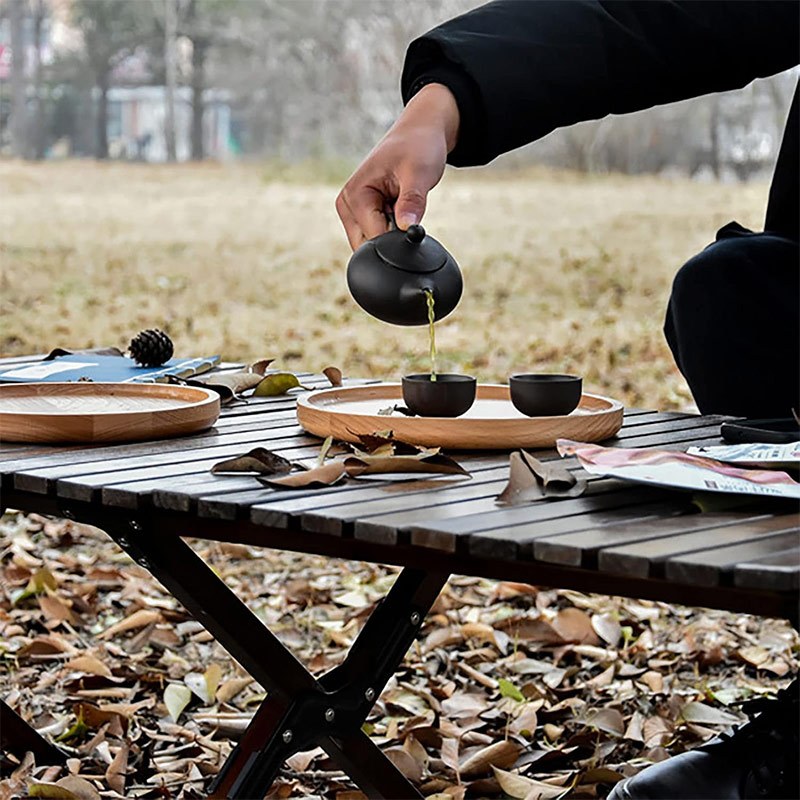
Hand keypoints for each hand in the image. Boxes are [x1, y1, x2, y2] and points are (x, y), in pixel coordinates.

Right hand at [336, 83, 459, 249]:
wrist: (419, 134)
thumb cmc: (417, 147)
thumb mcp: (419, 173)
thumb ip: (412, 202)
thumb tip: (406, 228)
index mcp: (354, 195)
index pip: (374, 238)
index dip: (398, 237)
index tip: (411, 220)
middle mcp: (347, 205)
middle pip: (369, 246)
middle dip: (392, 238)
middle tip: (407, 210)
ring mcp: (353, 212)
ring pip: (373, 244)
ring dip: (393, 232)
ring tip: (401, 204)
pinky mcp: (362, 215)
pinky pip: (378, 236)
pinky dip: (393, 229)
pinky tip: (398, 208)